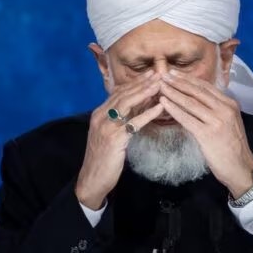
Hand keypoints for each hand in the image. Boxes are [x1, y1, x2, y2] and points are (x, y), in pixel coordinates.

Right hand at [75, 71, 164, 209]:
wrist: (92, 180)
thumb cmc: (104, 158)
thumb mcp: (111, 134)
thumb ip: (122, 120)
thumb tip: (140, 106)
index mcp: (99, 114)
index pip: (118, 92)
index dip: (135, 82)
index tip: (150, 74)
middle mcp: (100, 117)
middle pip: (123, 94)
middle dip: (141, 82)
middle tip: (158, 73)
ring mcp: (106, 127)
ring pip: (127, 104)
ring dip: (145, 92)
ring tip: (160, 84)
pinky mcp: (114, 139)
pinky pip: (133, 123)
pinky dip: (148, 113)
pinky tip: (160, 107)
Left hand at [158, 69, 252, 198]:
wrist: (240, 168)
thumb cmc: (233, 147)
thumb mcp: (229, 122)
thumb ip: (216, 110)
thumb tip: (197, 99)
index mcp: (230, 104)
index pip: (206, 87)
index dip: (189, 79)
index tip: (175, 73)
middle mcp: (224, 109)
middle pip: (197, 92)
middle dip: (178, 82)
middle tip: (164, 75)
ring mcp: (216, 121)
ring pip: (190, 103)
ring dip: (173, 93)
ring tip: (161, 86)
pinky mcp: (207, 134)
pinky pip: (187, 118)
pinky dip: (174, 109)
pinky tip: (164, 103)